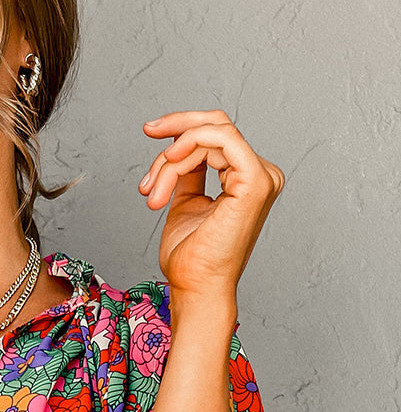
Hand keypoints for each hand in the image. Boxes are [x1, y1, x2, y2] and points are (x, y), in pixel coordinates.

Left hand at [137, 109, 283, 297]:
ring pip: (211, 133)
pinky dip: (189, 144)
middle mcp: (262, 175)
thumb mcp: (185, 201)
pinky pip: (221, 138)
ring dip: (172, 157)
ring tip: (153, 190)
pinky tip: (170, 162)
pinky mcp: (255, 182)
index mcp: (248, 179)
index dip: (180, 128)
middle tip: (148, 132)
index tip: (149, 131)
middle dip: (176, 128)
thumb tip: (179, 145)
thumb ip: (189, 171)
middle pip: (216, 125)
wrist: (194, 287)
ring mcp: (262, 177)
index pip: (217, 134)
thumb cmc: (190, 256)